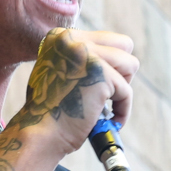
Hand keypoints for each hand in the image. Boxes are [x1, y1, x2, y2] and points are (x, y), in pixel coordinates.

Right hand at [14, 29, 137, 156]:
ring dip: (122, 89)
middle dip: (121, 70)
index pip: (107, 39)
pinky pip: (127, 91)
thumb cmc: (49, 111)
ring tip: (105, 105)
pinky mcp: (101, 75)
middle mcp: (73, 40)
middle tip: (106, 93)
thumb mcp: (58, 72)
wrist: (39, 134)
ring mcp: (87, 55)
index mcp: (61, 36)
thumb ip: (79, 59)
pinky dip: (122, 109)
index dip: (109, 64)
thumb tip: (114, 57)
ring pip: (131, 65)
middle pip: (124, 45)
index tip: (97, 86)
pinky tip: (109, 121)